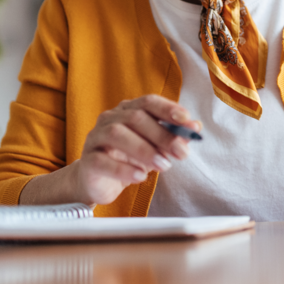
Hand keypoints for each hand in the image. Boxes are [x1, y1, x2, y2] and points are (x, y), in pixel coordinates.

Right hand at [20, 95, 199, 206]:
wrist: (99, 181)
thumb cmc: (129, 159)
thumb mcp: (155, 147)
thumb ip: (173, 135)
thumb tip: (195, 127)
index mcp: (127, 110)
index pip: (148, 102)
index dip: (167, 108)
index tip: (186, 119)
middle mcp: (110, 119)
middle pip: (136, 118)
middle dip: (162, 135)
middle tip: (181, 152)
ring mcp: (96, 138)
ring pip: (117, 134)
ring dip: (144, 150)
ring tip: (164, 165)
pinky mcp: (88, 160)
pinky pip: (102, 161)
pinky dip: (123, 169)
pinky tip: (141, 176)